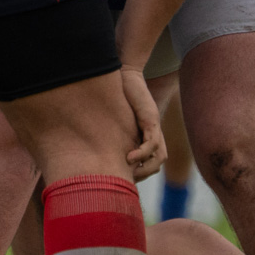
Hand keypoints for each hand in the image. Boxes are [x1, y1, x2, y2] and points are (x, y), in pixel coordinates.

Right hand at [120, 66, 166, 180]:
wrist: (126, 75)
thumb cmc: (116, 94)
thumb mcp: (114, 118)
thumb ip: (112, 132)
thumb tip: (94, 147)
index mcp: (145, 134)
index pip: (151, 161)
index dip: (140, 172)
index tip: (125, 178)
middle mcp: (153, 133)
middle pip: (158, 162)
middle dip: (144, 174)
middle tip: (128, 179)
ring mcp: (154, 126)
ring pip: (160, 156)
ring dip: (146, 167)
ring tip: (130, 172)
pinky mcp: (151, 119)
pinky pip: (152, 142)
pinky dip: (143, 153)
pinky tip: (129, 157)